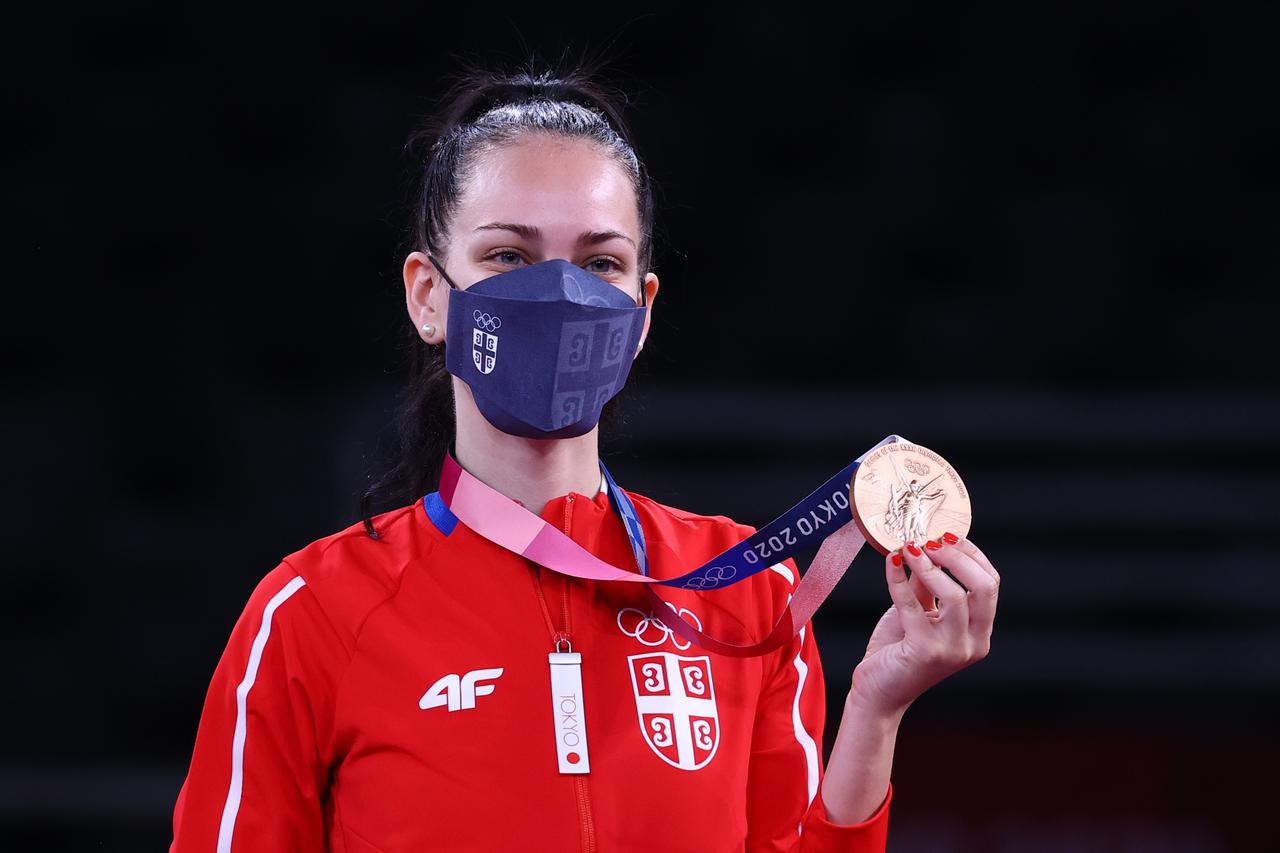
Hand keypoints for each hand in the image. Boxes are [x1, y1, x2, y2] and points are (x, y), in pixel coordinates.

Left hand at [848, 533, 999, 717]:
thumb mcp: (920, 610)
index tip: (947, 534)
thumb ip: (927, 581)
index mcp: (980, 632)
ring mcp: (952, 650)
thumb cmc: (899, 649)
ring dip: (930, 566)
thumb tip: (924, 541)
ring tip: (909, 548)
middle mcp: (974, 643)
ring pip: (955, 596)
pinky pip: (913, 605)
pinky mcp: (924, 652)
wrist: (879, 692)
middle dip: (957, 557)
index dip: (971, 554)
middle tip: (930, 540)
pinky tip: (891, 561)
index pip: (991, 584)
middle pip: (984, 587)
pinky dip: (899, 578)